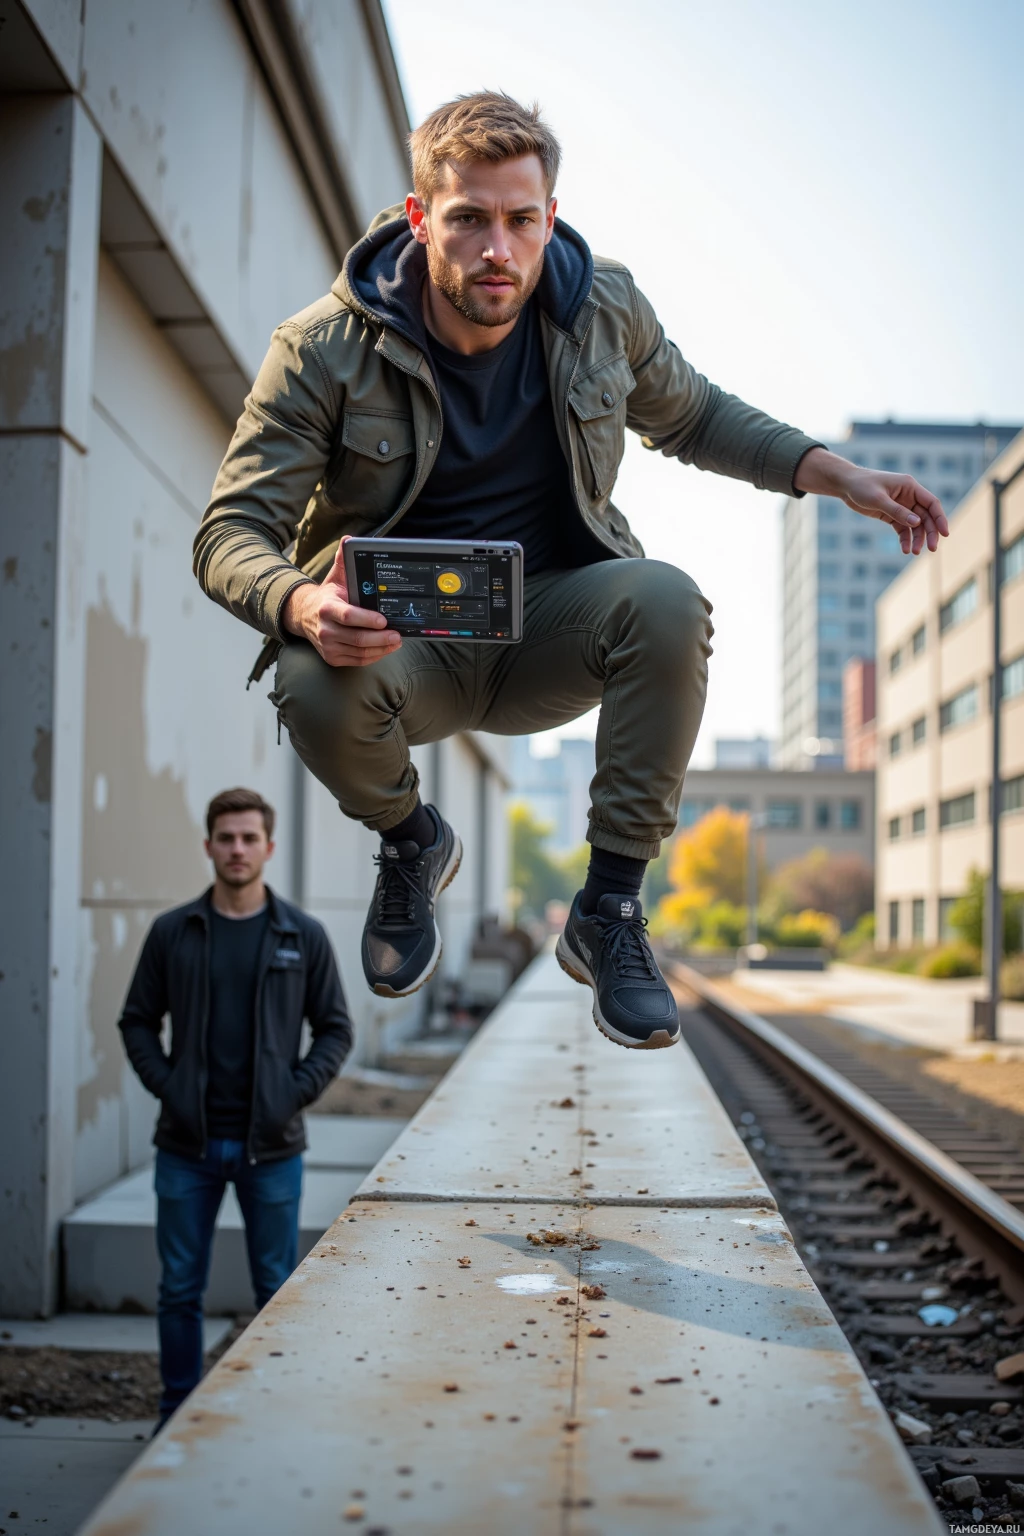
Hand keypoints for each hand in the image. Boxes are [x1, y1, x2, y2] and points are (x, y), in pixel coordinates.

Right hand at [282, 538, 401, 666]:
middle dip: (381, 638)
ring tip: (396, 641)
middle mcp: (325, 629)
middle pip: (358, 639)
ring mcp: (328, 646)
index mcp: (327, 608)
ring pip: (360, 652)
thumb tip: (348, 539)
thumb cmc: (327, 597)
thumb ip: (342, 561)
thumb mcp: (334, 578)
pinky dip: (374, 656)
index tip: (384, 620)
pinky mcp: (332, 658)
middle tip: (398, 634)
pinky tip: (384, 649)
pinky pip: (357, 660)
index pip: (349, 616)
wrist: (304, 616)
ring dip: (381, 648)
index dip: (368, 620)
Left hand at [794, 446, 949, 555]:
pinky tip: (905, 549)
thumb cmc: (861, 486)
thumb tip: (916, 523)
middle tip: (931, 549)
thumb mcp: (878, 499)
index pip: (932, 503)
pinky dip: (905, 539)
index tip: (945, 534)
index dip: (940, 518)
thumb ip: (897, 511)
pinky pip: (902, 529)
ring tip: (914, 552)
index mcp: (910, 487)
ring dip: (917, 539)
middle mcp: (909, 496)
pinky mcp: (891, 515)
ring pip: (915, 525)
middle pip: (926, 517)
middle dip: (930, 533)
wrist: (846, 485)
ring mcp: (901, 506)